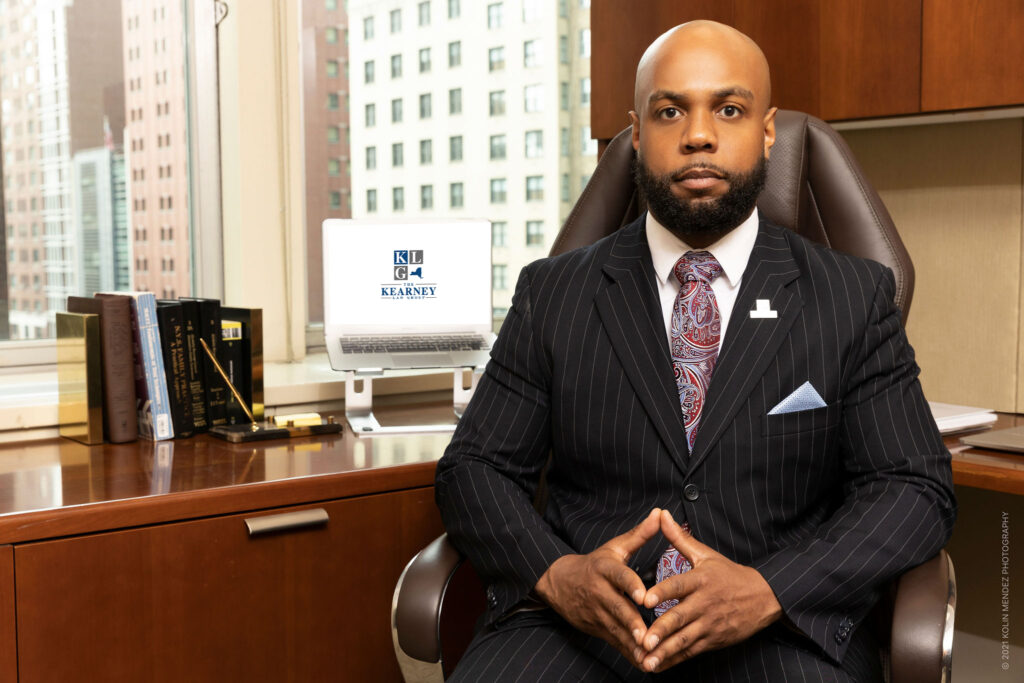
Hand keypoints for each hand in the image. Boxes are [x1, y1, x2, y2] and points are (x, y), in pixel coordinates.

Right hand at [534, 508, 660, 666]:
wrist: (559, 583)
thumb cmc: (594, 564)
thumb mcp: (614, 548)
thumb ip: (639, 534)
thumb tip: (660, 514)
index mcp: (605, 569)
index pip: (620, 576)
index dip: (631, 586)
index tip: (644, 596)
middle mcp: (599, 591)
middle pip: (617, 608)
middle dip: (632, 623)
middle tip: (646, 635)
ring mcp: (596, 612)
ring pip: (616, 628)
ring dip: (631, 642)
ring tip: (647, 653)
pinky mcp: (597, 628)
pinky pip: (614, 641)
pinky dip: (627, 652)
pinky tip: (642, 662)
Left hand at [639, 510, 782, 671]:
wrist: (764, 597)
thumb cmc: (729, 573)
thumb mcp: (705, 554)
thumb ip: (679, 538)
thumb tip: (661, 514)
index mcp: (701, 579)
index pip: (679, 586)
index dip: (662, 592)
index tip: (646, 599)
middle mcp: (705, 603)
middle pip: (680, 618)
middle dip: (660, 631)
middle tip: (642, 640)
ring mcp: (710, 624)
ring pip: (685, 640)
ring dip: (665, 651)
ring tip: (647, 661)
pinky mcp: (714, 640)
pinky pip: (692, 652)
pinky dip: (675, 659)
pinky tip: (659, 666)